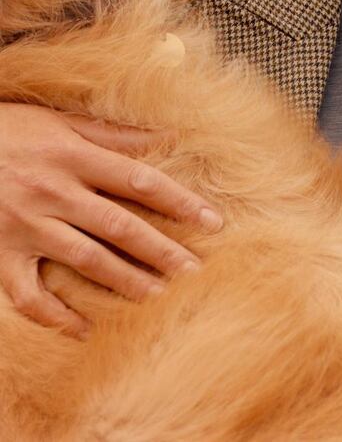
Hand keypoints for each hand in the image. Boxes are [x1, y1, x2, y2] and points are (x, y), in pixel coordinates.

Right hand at [0, 101, 223, 339]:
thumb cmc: (10, 130)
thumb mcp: (60, 121)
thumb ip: (113, 133)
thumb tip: (167, 136)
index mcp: (72, 156)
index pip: (138, 180)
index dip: (178, 201)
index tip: (211, 220)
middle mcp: (52, 192)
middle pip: (118, 226)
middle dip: (161, 251)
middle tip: (195, 272)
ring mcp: (24, 227)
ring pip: (84, 260)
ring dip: (125, 281)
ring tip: (159, 298)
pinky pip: (28, 295)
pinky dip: (56, 316)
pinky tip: (85, 329)